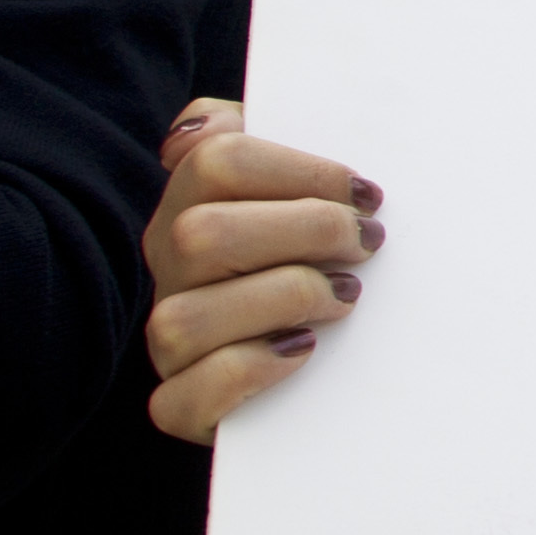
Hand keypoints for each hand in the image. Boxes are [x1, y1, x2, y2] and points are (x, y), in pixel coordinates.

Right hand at [146, 101, 380, 443]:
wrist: (333, 356)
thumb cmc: (325, 246)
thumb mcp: (308, 180)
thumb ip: (276, 130)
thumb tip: (200, 129)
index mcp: (192, 200)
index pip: (217, 159)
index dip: (303, 171)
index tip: (365, 193)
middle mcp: (170, 267)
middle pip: (203, 235)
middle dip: (304, 232)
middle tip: (365, 243)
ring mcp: (170, 338)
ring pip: (185, 319)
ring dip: (282, 301)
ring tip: (343, 298)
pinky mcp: (181, 405)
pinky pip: (181, 399)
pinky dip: (246, 374)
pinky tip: (302, 350)